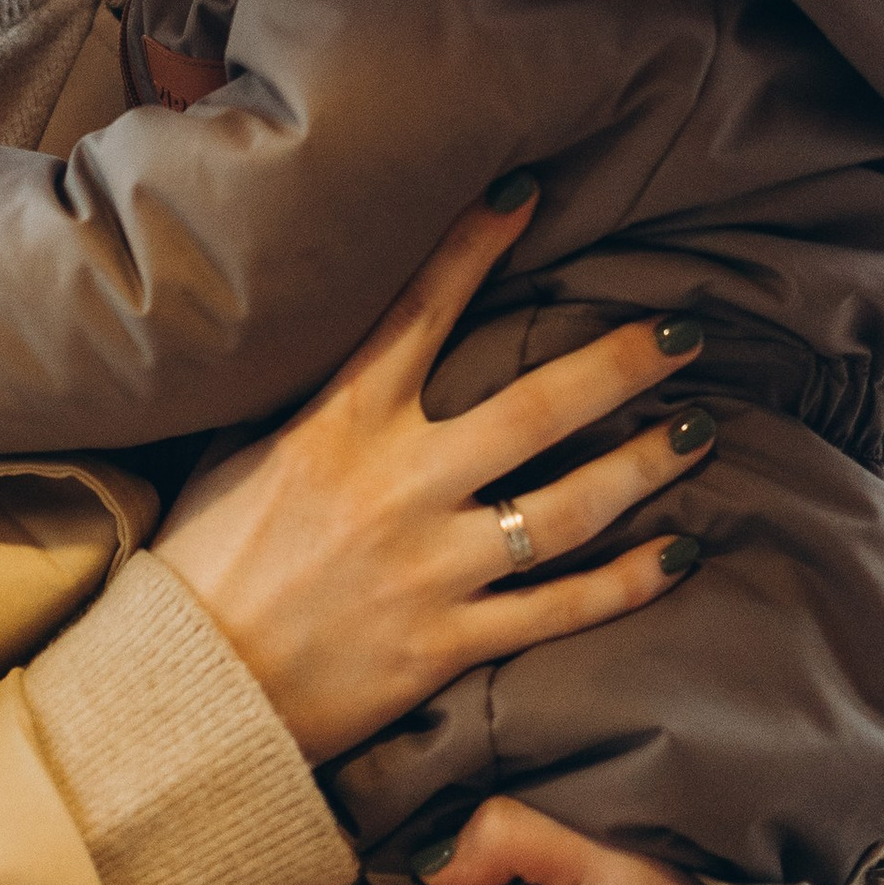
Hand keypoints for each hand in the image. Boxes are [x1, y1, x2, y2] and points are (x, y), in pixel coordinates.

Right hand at [149, 195, 710, 764]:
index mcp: (338, 426)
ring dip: (641, 468)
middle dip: (619, 364)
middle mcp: (396, 487)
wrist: (184, 691)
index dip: (474, 245)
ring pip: (564, 510)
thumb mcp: (241, 455)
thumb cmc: (202, 565)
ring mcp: (429, 569)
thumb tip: (357, 351)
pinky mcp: (445, 646)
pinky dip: (627, 584)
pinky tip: (681, 556)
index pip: (417, 311)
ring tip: (699, 433)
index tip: (528, 192)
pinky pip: (558, 610)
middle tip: (685, 330)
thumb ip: (315, 408)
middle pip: (534, 410)